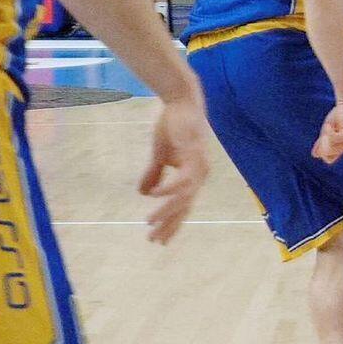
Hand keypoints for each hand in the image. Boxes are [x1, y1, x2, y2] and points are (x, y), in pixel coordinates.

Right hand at [138, 91, 211, 243]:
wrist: (181, 103)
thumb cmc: (173, 127)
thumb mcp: (160, 155)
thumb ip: (154, 174)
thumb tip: (143, 194)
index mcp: (193, 175)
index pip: (184, 206)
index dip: (172, 223)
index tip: (160, 240)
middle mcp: (200, 174)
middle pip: (185, 207)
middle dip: (169, 225)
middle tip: (154, 240)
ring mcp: (198, 166)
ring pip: (184, 198)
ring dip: (166, 211)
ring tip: (150, 223)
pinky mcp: (193, 155)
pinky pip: (182, 179)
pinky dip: (168, 189)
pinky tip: (154, 195)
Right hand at [312, 100, 342, 163]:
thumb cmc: (338, 116)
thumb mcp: (327, 131)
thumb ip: (322, 143)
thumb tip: (315, 155)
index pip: (329, 159)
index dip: (321, 151)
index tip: (322, 138)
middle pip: (327, 155)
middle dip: (322, 144)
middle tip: (325, 131)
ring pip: (329, 150)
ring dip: (325, 137)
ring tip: (329, 126)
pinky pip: (332, 140)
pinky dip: (328, 132)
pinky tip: (330, 125)